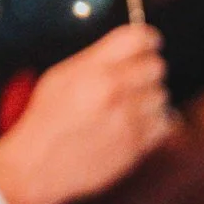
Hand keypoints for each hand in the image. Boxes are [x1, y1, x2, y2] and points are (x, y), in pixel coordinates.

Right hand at [0, 26, 173, 203]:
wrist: (38, 166)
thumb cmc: (47, 120)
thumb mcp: (60, 77)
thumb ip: (97, 60)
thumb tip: (130, 48)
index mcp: (94, 70)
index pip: (140, 38)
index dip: (147, 39)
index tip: (148, 45)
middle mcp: (115, 91)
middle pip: (157, 66)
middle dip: (147, 71)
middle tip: (135, 80)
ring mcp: (129, 119)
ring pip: (162, 95)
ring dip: (149, 99)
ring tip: (128, 107)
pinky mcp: (137, 145)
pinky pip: (164, 124)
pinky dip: (154, 124)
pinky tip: (135, 125)